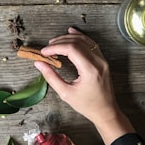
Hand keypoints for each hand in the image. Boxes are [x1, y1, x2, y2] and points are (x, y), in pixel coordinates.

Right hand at [34, 27, 134, 144]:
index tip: (44, 52)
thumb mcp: (66, 93)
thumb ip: (51, 77)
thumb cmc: (87, 105)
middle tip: (47, 47)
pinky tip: (71, 33)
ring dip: (68, 38)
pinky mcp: (102, 60)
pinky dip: (80, 38)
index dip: (56, 47)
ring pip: (84, 40)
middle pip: (77, 42)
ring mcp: (102, 60)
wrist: (106, 111)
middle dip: (60, 42)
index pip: (71, 49)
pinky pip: (91, 44)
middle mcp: (98, 62)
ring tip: (55, 42)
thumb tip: (39, 63)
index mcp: (90, 70)